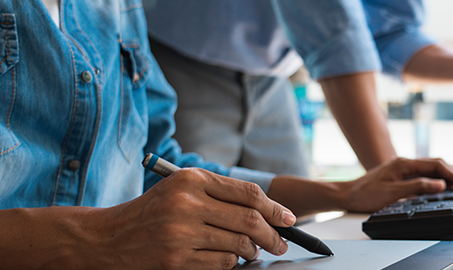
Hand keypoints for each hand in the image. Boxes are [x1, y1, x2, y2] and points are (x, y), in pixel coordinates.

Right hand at [94, 168, 296, 268]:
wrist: (106, 237)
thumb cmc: (151, 212)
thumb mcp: (182, 190)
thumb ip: (220, 194)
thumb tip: (269, 211)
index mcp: (192, 179)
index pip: (248, 193)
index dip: (275, 208)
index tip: (288, 219)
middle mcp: (187, 202)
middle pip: (249, 220)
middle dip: (272, 234)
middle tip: (280, 242)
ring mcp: (180, 232)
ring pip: (239, 244)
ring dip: (252, 251)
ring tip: (251, 250)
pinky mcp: (174, 259)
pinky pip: (221, 264)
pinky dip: (231, 263)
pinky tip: (228, 259)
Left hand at [336, 158, 452, 212]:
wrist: (347, 194)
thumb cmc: (365, 194)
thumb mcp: (392, 193)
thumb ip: (417, 187)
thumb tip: (440, 184)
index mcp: (405, 163)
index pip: (436, 166)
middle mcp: (407, 162)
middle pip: (439, 164)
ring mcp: (406, 167)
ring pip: (435, 168)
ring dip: (451, 175)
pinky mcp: (404, 174)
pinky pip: (428, 174)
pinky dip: (442, 178)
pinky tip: (449, 185)